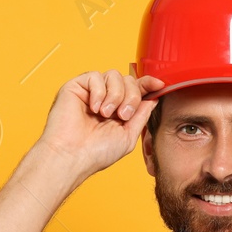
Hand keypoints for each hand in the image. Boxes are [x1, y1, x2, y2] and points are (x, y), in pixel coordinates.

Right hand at [32, 69, 164, 178]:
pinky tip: (94, 108)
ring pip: (114, 75)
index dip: (148, 83)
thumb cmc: (96, 152)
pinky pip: (95, 76)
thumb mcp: (128, 135)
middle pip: (128, 80)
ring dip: (115, 96)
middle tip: (122, 116)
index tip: (159, 85)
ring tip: (105, 114)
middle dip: (131, 97)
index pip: (135, 88)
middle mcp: (105, 98)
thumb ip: (141, 115)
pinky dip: (98, 92)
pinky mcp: (76, 86)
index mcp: (117, 109)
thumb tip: (153, 98)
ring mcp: (90, 92)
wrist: (73, 156)